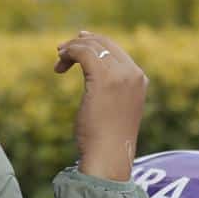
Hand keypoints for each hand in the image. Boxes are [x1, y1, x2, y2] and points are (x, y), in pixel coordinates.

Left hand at [54, 30, 147, 181]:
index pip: (116, 50)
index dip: (93, 43)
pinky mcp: (104, 79)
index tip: (73, 47)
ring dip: (71, 49)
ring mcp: (121, 75)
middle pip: (105, 43)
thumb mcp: (113, 107)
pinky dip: (69, 54)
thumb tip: (95, 78)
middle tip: (60, 51)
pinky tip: (59, 68)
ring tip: (59, 61)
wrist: (109, 154)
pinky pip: (84, 53)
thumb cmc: (107, 137)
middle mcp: (133, 73)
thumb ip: (110, 89)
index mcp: (139, 79)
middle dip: (80, 43)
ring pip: (92, 46)